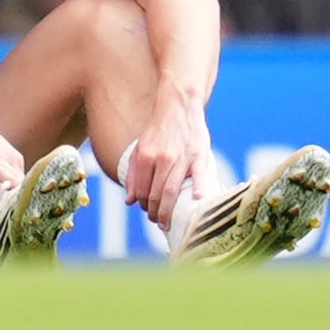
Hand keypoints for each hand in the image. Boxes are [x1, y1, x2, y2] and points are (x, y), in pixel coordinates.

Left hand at [124, 90, 214, 231]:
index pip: (141, 190)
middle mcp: (161, 158)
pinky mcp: (199, 155)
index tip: (148, 212)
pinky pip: (199, 175)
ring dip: (169, 210)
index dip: (143, 205)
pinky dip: (199, 188)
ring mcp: (181, 157)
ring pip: (172, 190)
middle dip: (156, 213)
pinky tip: (198, 200)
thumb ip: (134, 174)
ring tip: (169, 222)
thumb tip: (129, 201)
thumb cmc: (159, 131)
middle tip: (159, 223)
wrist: (179, 106)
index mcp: (145, 156)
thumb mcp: (140, 148)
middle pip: (156, 194)